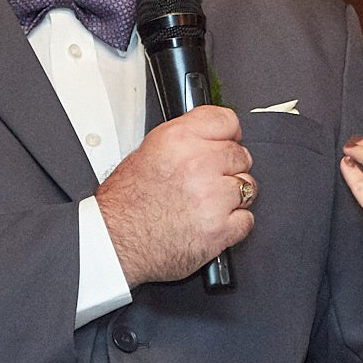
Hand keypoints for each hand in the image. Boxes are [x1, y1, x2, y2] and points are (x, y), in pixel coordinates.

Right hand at [97, 106, 254, 285]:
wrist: (115, 242)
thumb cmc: (125, 203)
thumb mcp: (147, 152)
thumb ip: (185, 141)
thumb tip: (211, 138)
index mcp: (178, 140)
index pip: (227, 121)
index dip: (229, 134)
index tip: (228, 142)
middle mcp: (198, 164)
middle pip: (241, 155)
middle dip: (229, 168)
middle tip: (211, 180)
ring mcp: (212, 198)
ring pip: (248, 187)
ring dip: (233, 197)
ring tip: (209, 204)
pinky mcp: (220, 229)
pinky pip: (247, 219)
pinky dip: (234, 224)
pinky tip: (213, 222)